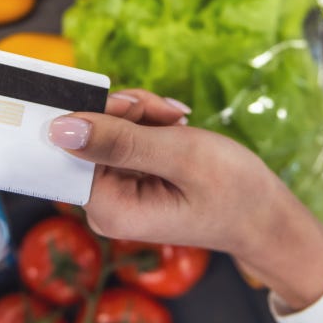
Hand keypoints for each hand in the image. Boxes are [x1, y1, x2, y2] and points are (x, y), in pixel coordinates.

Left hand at [52, 91, 322, 310]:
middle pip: (87, 136)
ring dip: (141, 115)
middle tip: (170, 115)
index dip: (98, 117)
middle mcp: (104, 206)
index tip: (137, 108)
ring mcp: (115, 194)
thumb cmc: (233, 191)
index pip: (71, 148)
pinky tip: (175, 128)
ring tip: (178, 122)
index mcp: (110, 210)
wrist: (265, 214)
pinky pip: (121, 139)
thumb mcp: (179, 155)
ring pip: (106, 130)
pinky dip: (147, 124)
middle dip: (126, 113)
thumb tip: (58, 130)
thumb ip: (118, 141)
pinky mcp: (128, 181)